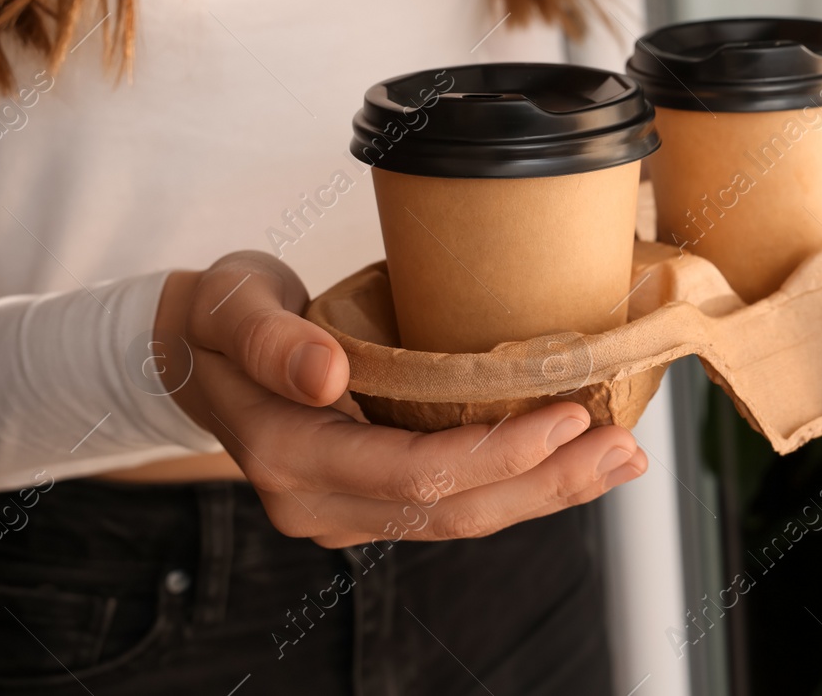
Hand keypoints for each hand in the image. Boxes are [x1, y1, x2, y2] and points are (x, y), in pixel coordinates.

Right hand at [157, 251, 645, 547]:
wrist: (198, 352)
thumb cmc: (223, 318)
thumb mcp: (232, 303)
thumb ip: (272, 337)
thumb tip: (323, 372)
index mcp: (289, 457)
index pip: (411, 473)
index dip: (496, 452)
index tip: (567, 416)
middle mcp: (320, 503)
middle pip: (451, 510)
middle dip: (545, 484)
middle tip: (623, 449)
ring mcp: (348, 510)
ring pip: (462, 518)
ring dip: (547, 492)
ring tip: (619, 460)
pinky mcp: (375, 499)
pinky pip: (455, 502)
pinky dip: (519, 484)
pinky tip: (572, 461)